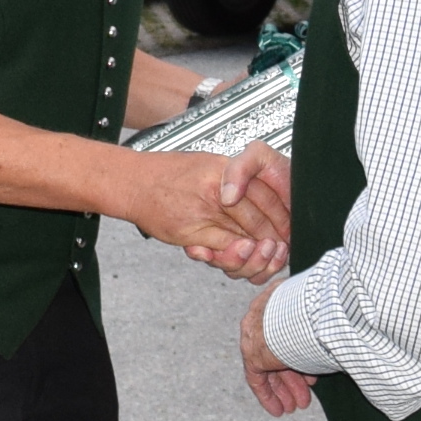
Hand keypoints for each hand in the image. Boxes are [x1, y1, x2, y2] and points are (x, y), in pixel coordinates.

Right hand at [122, 144, 285, 278]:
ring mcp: (202, 213)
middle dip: (273, 238)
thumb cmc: (167, 172)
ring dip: (256, 253)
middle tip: (280, 248)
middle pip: (258, 220)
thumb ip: (232, 177)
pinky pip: (220, 250)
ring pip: (242, 239)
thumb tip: (256, 192)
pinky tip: (239, 256)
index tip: (287, 226)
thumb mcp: (206, 162)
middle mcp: (216, 190)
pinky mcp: (190, 233)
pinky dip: (232, 257)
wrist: (133, 182)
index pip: (265, 194)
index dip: (281, 215)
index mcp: (223, 170)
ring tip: (262, 254)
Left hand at [239, 283, 315, 418]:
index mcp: (281, 298)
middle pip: (279, 352)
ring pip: (269, 366)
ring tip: (298, 407)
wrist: (305, 316)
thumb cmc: (322, 312)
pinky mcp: (251, 352)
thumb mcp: (322, 319)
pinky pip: (257, 377)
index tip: (313, 376)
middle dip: (294, 378)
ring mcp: (255, 332)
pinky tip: (279, 411)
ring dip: (285, 389)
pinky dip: (268, 394)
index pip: (289, 333)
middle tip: (306, 397)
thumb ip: (320, 331)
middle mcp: (265, 314)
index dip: (303, 358)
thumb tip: (334, 344)